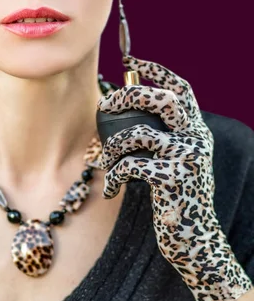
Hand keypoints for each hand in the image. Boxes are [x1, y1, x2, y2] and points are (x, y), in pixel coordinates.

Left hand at [96, 55, 252, 300]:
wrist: (193, 239)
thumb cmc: (175, 198)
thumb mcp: (171, 163)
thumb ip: (158, 139)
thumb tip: (119, 115)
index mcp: (195, 131)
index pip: (181, 90)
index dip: (158, 72)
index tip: (134, 61)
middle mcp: (196, 139)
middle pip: (162, 99)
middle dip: (128, 96)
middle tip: (106, 104)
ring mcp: (186, 158)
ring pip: (136, 134)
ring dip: (111, 147)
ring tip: (105, 164)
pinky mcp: (172, 179)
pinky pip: (130, 165)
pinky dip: (113, 177)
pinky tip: (110, 190)